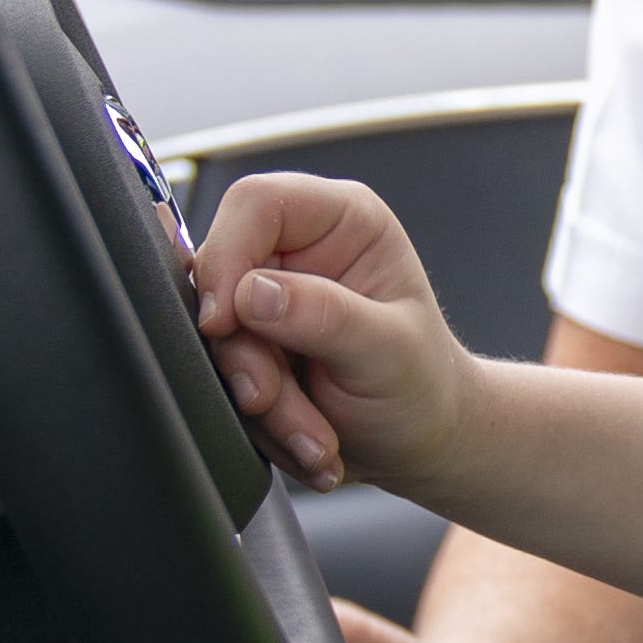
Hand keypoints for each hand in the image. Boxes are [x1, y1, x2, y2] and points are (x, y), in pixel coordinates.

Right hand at [184, 171, 482, 498]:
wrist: (421, 440)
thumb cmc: (423, 382)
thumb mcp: (388, 350)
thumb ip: (325, 315)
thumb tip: (251, 293)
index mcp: (342, 220)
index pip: (257, 203)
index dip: (227, 255)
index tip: (222, 322)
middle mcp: (299, 251)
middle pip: (224, 280)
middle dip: (250, 359)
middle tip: (276, 402)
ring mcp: (269, 300)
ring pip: (219, 341)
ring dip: (260, 403)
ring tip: (316, 439)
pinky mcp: (251, 345)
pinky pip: (224, 378)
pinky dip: (261, 422)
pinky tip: (306, 439)